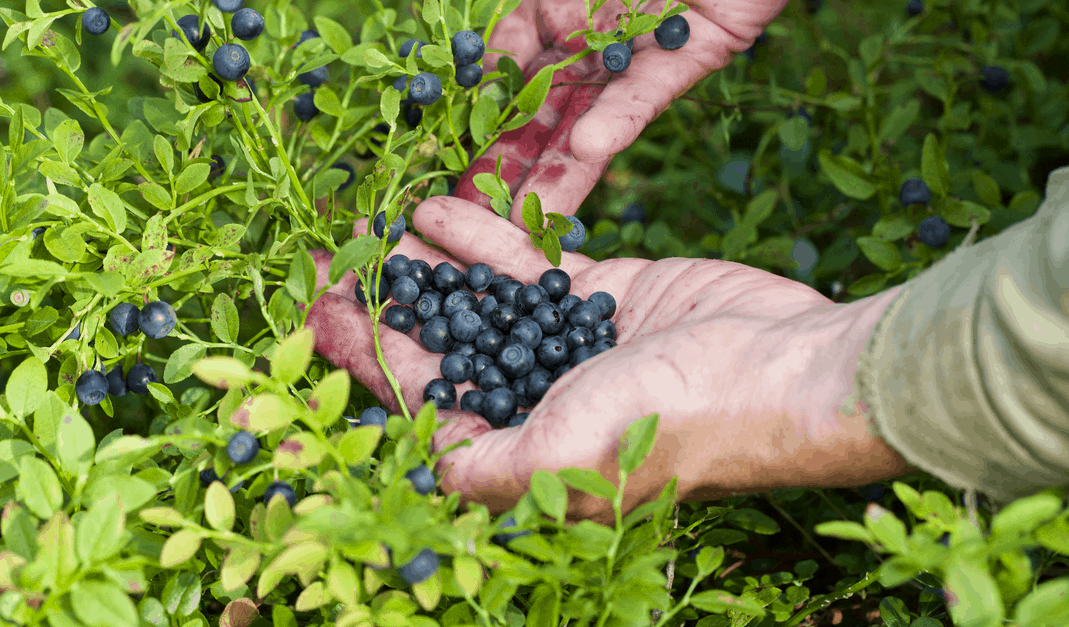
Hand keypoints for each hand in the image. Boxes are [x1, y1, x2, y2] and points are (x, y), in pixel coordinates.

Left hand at [305, 197, 912, 522]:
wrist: (780, 365)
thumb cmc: (673, 425)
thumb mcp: (560, 459)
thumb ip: (481, 468)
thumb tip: (420, 470)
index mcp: (526, 456)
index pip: (425, 408)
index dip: (371, 366)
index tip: (326, 319)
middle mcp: (542, 403)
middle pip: (447, 352)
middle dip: (393, 312)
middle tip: (341, 265)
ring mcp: (570, 347)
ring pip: (482, 304)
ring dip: (432, 270)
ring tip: (383, 230)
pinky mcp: (603, 297)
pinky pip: (530, 265)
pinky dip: (486, 239)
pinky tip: (440, 211)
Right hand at [454, 0, 790, 225]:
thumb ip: (523, 28)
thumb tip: (488, 71)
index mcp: (558, 31)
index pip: (514, 94)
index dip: (487, 139)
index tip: (462, 185)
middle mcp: (595, 56)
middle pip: (546, 125)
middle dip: (514, 174)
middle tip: (486, 225)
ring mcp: (636, 63)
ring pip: (591, 126)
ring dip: (561, 174)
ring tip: (534, 220)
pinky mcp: (690, 58)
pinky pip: (646, 94)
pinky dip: (618, 121)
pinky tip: (589, 147)